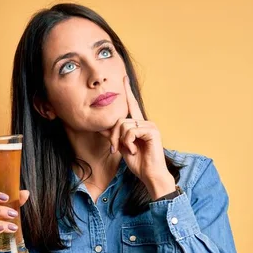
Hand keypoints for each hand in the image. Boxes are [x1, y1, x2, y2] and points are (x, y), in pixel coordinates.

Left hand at [106, 76, 174, 197]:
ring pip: (124, 125)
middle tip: (116, 148)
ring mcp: (150, 125)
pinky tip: (136, 150)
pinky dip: (129, 142)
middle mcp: (145, 122)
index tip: (123, 77)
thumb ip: (114, 135)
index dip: (127, 91)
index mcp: (138, 124)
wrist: (150, 174)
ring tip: (129, 150)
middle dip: (114, 136)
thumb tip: (100, 126)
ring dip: (121, 141)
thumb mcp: (122, 147)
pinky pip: (131, 131)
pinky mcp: (152, 131)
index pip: (131, 105)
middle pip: (120, 120)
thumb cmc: (138, 163)